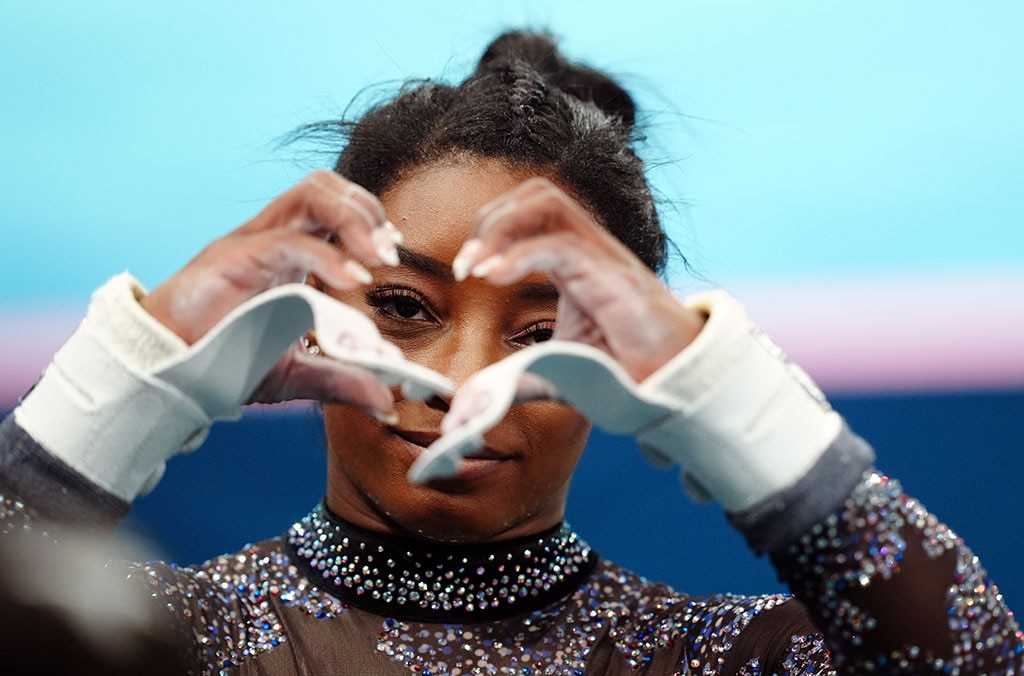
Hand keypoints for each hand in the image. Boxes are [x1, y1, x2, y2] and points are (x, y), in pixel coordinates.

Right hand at [140, 171, 403, 411]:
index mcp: (288, 253)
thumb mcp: (295, 375)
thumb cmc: (222, 360)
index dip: (370, 220)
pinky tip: (353, 280)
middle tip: (390, 253)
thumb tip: (387, 402)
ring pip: (311, 194)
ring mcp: (251, 242)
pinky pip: (287, 240)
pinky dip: (327, 255)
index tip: (395, 252)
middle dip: (368, 210)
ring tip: (379, 257)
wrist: (165, 371)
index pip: (336, 208)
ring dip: (355, 218)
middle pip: (326, 186)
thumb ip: (342, 382)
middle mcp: (272, 237)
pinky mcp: (233, 257)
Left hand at [451, 178, 704, 381]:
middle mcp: (589, 249)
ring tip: (475, 268)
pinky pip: (561, 245)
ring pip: (546, 203)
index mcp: (576, 261)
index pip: (528, 213)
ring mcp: (603, 257)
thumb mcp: (556, 371)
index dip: (489, 231)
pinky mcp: (613, 278)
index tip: (464, 272)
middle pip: (535, 194)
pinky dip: (519, 255)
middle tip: (465, 267)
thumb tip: (469, 404)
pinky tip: (494, 278)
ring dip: (500, 228)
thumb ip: (515, 376)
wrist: (676, 387)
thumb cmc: (625, 374)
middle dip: (489, 221)